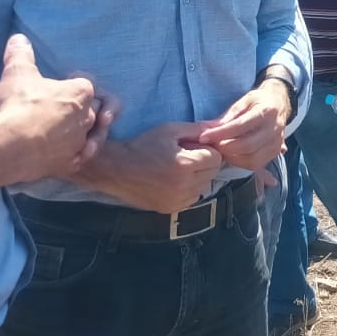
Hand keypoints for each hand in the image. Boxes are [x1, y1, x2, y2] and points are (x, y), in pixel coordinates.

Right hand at [0, 34, 105, 182]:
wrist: (8, 146)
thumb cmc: (18, 106)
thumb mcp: (17, 74)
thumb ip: (21, 54)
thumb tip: (19, 38)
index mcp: (81, 93)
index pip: (86, 84)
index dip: (72, 82)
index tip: (58, 84)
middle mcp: (88, 117)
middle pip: (92, 109)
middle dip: (81, 107)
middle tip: (63, 108)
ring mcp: (81, 141)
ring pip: (91, 134)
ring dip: (84, 131)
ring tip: (70, 130)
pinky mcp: (72, 163)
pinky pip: (82, 157)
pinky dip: (78, 153)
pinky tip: (70, 152)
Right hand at [73, 122, 223, 212]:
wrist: (115, 168)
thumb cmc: (143, 145)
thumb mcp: (170, 130)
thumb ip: (197, 129)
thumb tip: (220, 126)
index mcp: (185, 165)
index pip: (216, 158)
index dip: (207, 150)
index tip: (194, 147)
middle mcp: (183, 185)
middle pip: (212, 173)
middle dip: (204, 163)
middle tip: (186, 157)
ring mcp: (176, 200)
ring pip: (204, 187)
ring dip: (198, 177)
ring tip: (179, 169)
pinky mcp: (170, 209)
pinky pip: (192, 199)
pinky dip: (188, 190)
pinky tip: (173, 181)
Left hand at [196, 81, 291, 169]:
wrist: (279, 103)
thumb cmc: (258, 101)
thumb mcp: (242, 102)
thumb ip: (227, 117)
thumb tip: (207, 129)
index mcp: (266, 111)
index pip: (239, 126)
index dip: (219, 134)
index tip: (203, 137)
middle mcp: (274, 128)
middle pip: (247, 146)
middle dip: (225, 148)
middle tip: (212, 146)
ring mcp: (277, 142)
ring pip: (253, 159)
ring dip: (233, 158)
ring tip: (222, 151)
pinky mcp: (276, 151)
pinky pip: (257, 164)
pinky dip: (242, 163)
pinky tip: (234, 155)